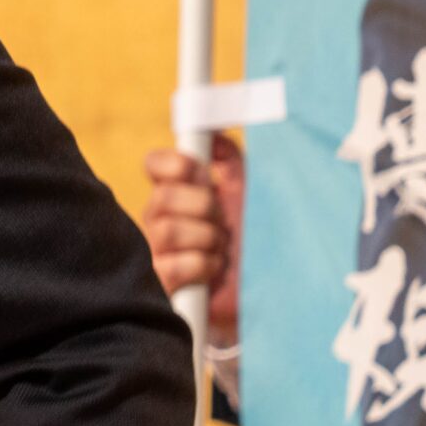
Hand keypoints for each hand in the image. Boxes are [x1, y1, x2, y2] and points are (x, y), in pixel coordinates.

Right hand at [140, 134, 242, 343]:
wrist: (270, 292)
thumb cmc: (256, 241)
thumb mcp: (249, 194)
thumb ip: (230, 161)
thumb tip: (215, 132)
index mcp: (179, 193)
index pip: (155, 164)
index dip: (173, 164)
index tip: (198, 172)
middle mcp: (160, 219)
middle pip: (164, 196)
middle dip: (205, 208)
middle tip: (224, 224)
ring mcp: (156, 251)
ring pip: (168, 230)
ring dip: (208, 240)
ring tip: (223, 251)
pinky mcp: (161, 284)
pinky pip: (173, 264)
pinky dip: (203, 266)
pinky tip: (214, 272)